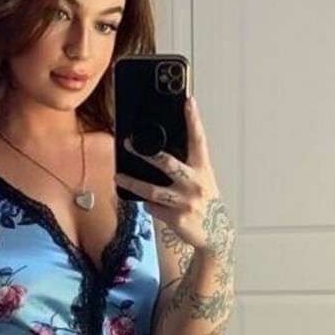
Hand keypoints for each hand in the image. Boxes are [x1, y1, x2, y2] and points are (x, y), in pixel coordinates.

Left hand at [115, 95, 227, 253]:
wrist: (216, 233)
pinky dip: (148, 204)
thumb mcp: (203, 180)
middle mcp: (195, 184)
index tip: (189, 102)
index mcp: (203, 170)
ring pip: (152, 190)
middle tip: (128, 144)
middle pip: (167, 163)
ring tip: (119, 177)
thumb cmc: (205, 202)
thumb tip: (160, 154)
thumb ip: (187, 166)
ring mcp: (186, 202)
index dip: (194, 120)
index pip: (199, 140)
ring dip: (132, 183)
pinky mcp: (177, 219)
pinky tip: (148, 202)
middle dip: (145, 153)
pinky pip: (153, 207)